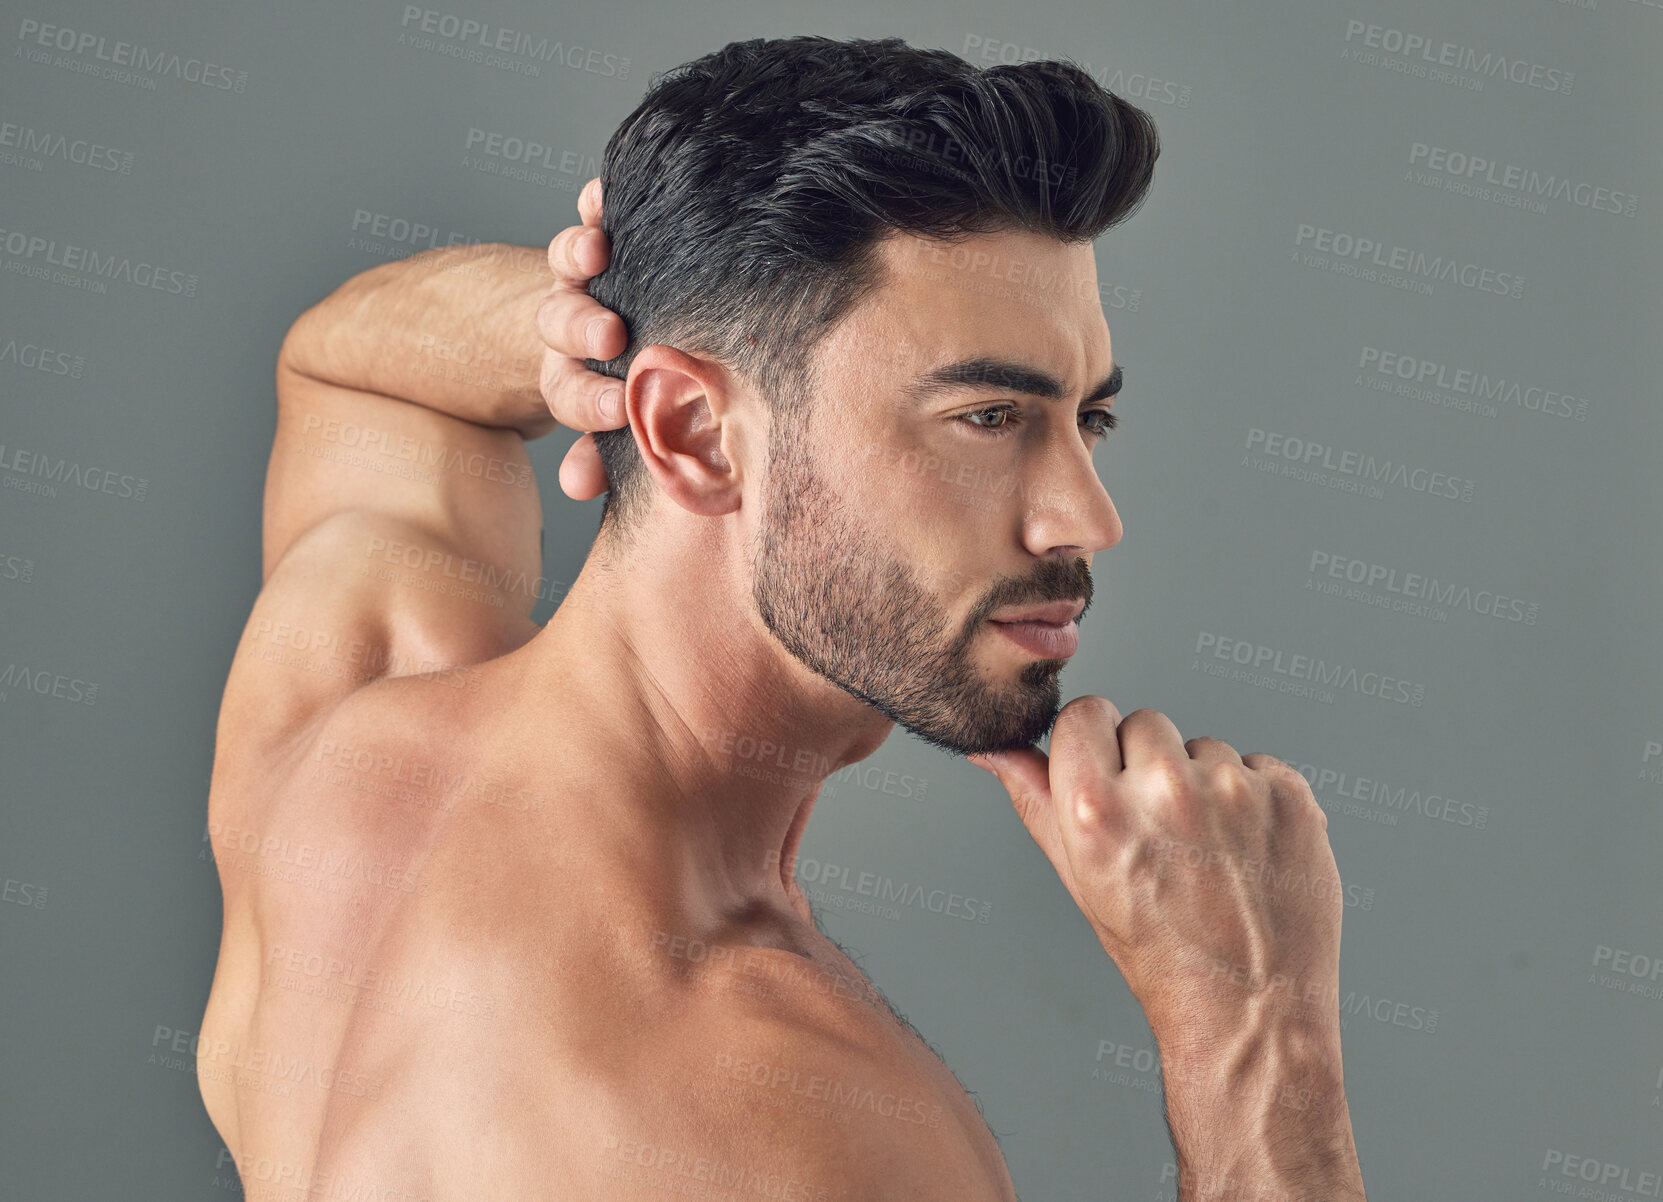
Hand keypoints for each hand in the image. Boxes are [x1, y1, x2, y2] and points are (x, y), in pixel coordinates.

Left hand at [538, 177, 627, 500]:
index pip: (573, 394)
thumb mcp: (632, 432)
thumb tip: (576, 484)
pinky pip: (591, 215)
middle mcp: (572, 327)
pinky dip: (593, 204)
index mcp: (577, 380)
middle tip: (607, 335)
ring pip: (569, 266)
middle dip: (580, 328)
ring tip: (594, 251)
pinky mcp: (598, 236)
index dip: (591, 404)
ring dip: (577, 255)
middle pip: (562, 325)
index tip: (619, 409)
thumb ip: (612, 456)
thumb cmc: (647, 397)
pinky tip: (599, 194)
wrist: (638, 339)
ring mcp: (583, 279)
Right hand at [970, 700, 1344, 1051]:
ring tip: (1209, 853)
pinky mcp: (1288, 795)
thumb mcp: (1079, 879)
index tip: (1107, 778)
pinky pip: (1258, 766)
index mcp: (1097, 812)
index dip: (1093, 744)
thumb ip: (1035, 801)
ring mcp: (1233, 790)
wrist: (1250, 1009)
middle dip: (1148, 764)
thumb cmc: (1158, 954)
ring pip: (1204, 747)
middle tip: (1162, 834)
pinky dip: (1254, 800)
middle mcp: (1163, 790)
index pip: (1083, 713)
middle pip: (1143, 723)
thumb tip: (993, 750)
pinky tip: (1248, 852)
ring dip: (1204, 785)